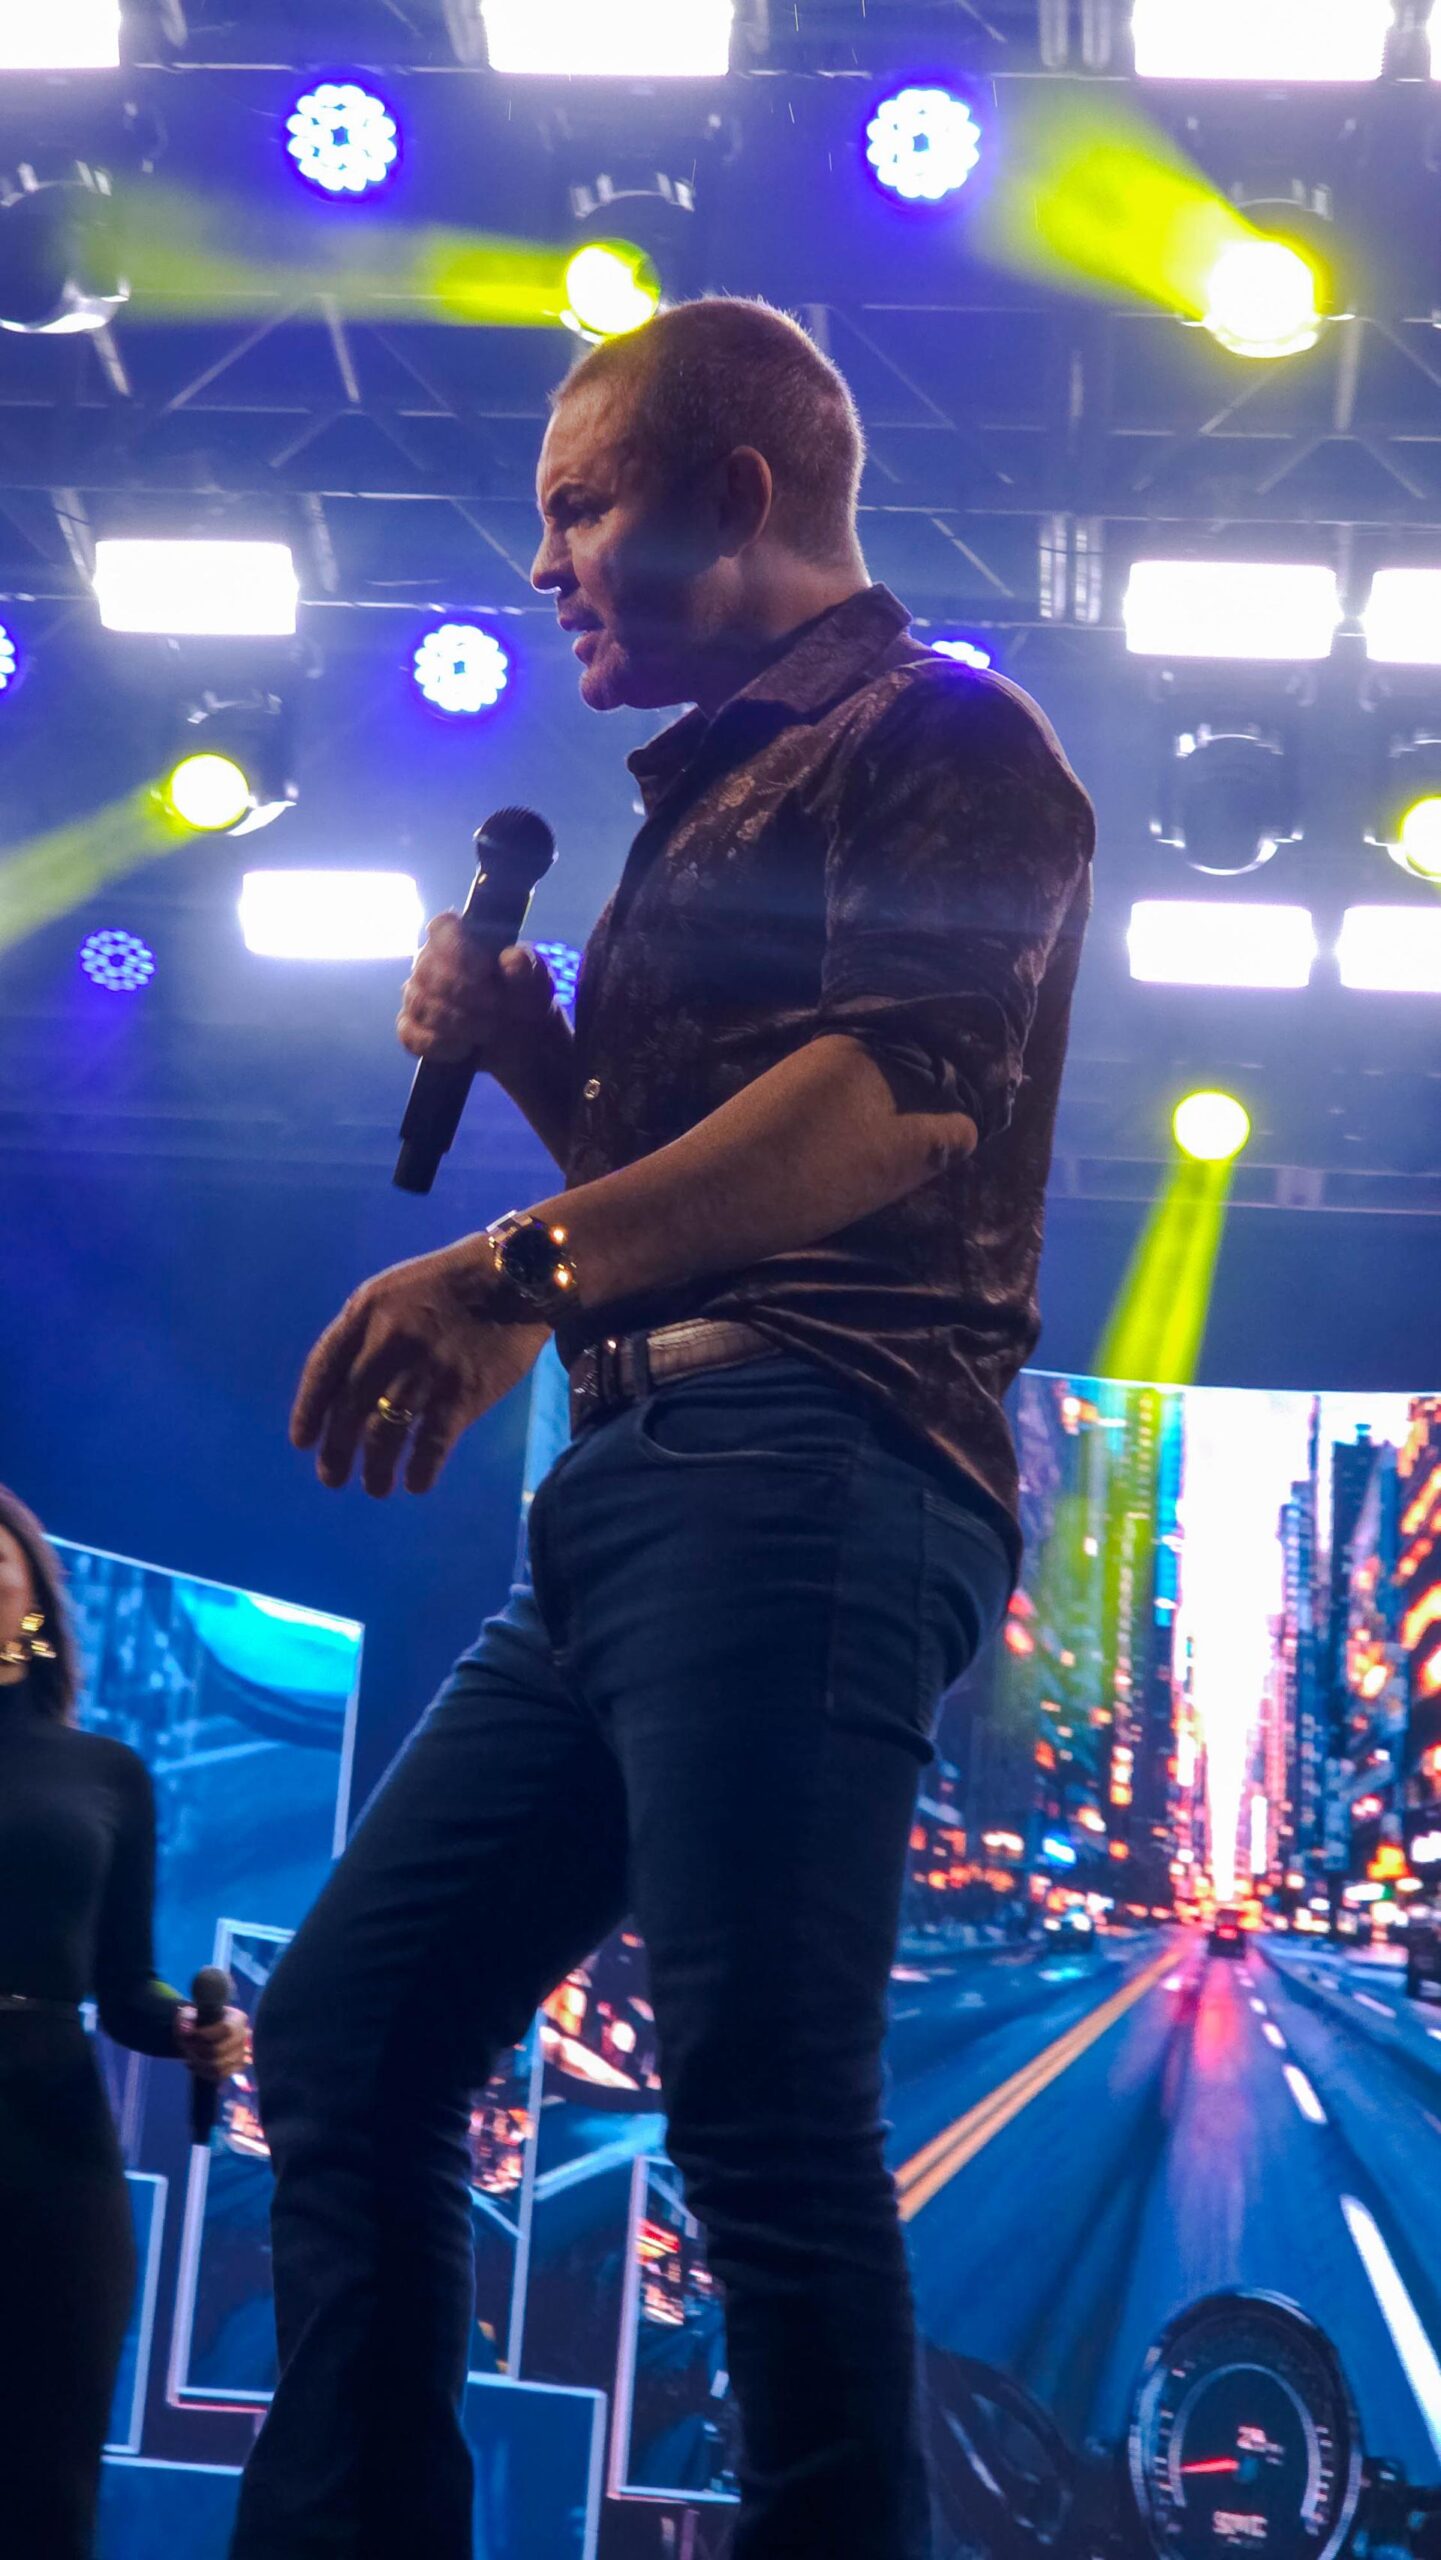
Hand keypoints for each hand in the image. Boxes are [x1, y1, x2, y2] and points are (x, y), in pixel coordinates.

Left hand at [175, 2002, 249, 2084]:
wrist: (200, 2033)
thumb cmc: (196, 2021)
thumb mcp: (188, 2015)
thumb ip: (185, 2020)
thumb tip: (185, 2029)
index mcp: (236, 2018)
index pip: (227, 2029)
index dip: (206, 2035)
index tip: (190, 2035)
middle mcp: (243, 2035)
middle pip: (220, 2050)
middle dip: (197, 2050)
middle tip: (185, 2046)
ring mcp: (242, 2053)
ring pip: (219, 2066)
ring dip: (198, 2063)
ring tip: (188, 2055)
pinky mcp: (237, 2067)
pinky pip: (220, 2075)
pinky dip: (203, 2072)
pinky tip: (193, 2064)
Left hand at [290, 1238, 550, 1496]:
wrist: (515, 1276)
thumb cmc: (447, 1285)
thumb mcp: (392, 1290)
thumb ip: (363, 1330)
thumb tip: (340, 1385)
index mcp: (366, 1312)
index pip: (322, 1369)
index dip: (308, 1411)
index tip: (302, 1442)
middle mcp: (389, 1342)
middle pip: (349, 1409)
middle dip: (336, 1452)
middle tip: (332, 1477)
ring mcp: (426, 1369)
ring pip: (385, 1434)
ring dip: (375, 1470)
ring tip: (375, 1487)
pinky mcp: (462, 1393)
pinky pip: (432, 1444)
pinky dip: (421, 1470)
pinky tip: (416, 1484)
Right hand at [398, 920, 556, 1077]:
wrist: (520, 1038)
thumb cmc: (523, 997)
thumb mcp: (535, 981)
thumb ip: (525, 968)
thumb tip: (512, 959)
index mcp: (460, 939)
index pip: (443, 928)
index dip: (458, 948)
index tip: (483, 970)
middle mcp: (430, 962)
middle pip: (427, 970)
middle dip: (464, 995)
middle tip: (496, 1008)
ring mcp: (417, 996)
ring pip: (420, 1004)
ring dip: (458, 1022)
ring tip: (489, 1030)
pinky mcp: (412, 1029)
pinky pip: (411, 1036)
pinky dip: (440, 1046)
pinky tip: (464, 1048)